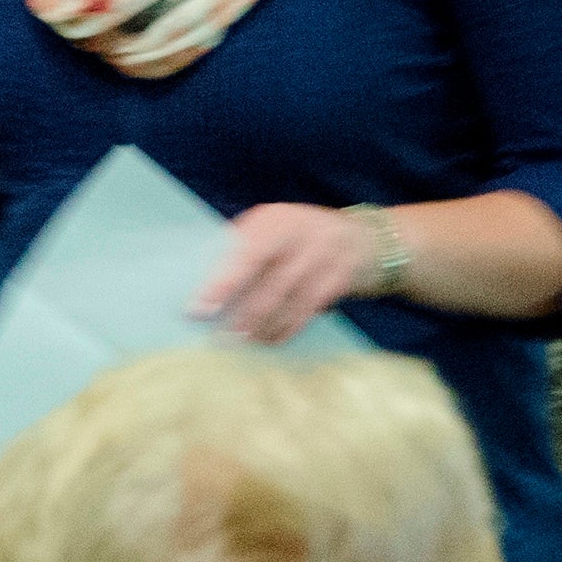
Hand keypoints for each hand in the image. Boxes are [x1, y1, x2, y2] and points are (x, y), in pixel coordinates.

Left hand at [190, 202, 377, 345]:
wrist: (361, 238)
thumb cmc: (297, 236)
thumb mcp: (272, 227)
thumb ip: (243, 247)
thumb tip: (202, 282)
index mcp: (276, 219)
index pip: (246, 252)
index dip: (223, 282)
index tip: (200, 308)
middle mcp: (304, 235)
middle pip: (270, 283)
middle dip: (242, 315)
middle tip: (220, 338)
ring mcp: (326, 259)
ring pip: (289, 304)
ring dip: (262, 328)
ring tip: (240, 341)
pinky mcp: (340, 282)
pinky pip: (307, 313)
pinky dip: (284, 330)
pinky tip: (268, 340)